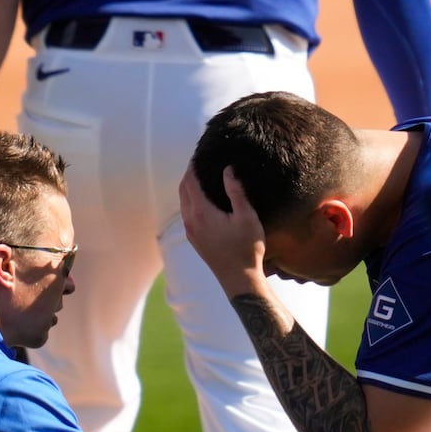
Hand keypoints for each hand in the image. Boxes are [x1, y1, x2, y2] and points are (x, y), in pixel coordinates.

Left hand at [178, 165, 268, 290]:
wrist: (239, 279)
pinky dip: (191, 201)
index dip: (193, 164)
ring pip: (183, 202)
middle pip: (183, 189)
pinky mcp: (194, 240)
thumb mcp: (247, 217)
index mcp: (201, 212)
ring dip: (189, 187)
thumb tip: (228, 170)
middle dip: (189, 173)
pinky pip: (187, 213)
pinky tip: (204, 200)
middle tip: (200, 160)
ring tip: (202, 176)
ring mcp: (190, 232)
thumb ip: (236, 191)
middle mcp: (191, 221)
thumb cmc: (246, 248)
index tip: (200, 152)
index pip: (190, 181)